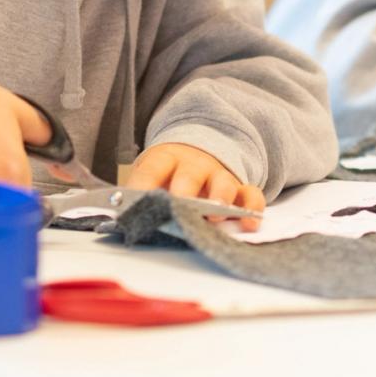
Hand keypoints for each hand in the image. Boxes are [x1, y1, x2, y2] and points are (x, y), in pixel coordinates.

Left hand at [127, 143, 263, 230]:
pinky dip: (251, 208)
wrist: (197, 153)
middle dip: (185, 190)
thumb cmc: (168, 175)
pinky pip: (251, 195)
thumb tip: (124, 221)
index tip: (135, 203)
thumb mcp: (149, 176)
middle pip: (190, 174)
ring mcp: (219, 176)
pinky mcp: (240, 189)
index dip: (143, 185)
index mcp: (165, 159)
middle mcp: (194, 166)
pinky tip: (249, 223)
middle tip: (180, 205)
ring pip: (223, 183)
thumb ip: (139, 196)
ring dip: (220, 198)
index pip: (151, 169)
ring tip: (215, 216)